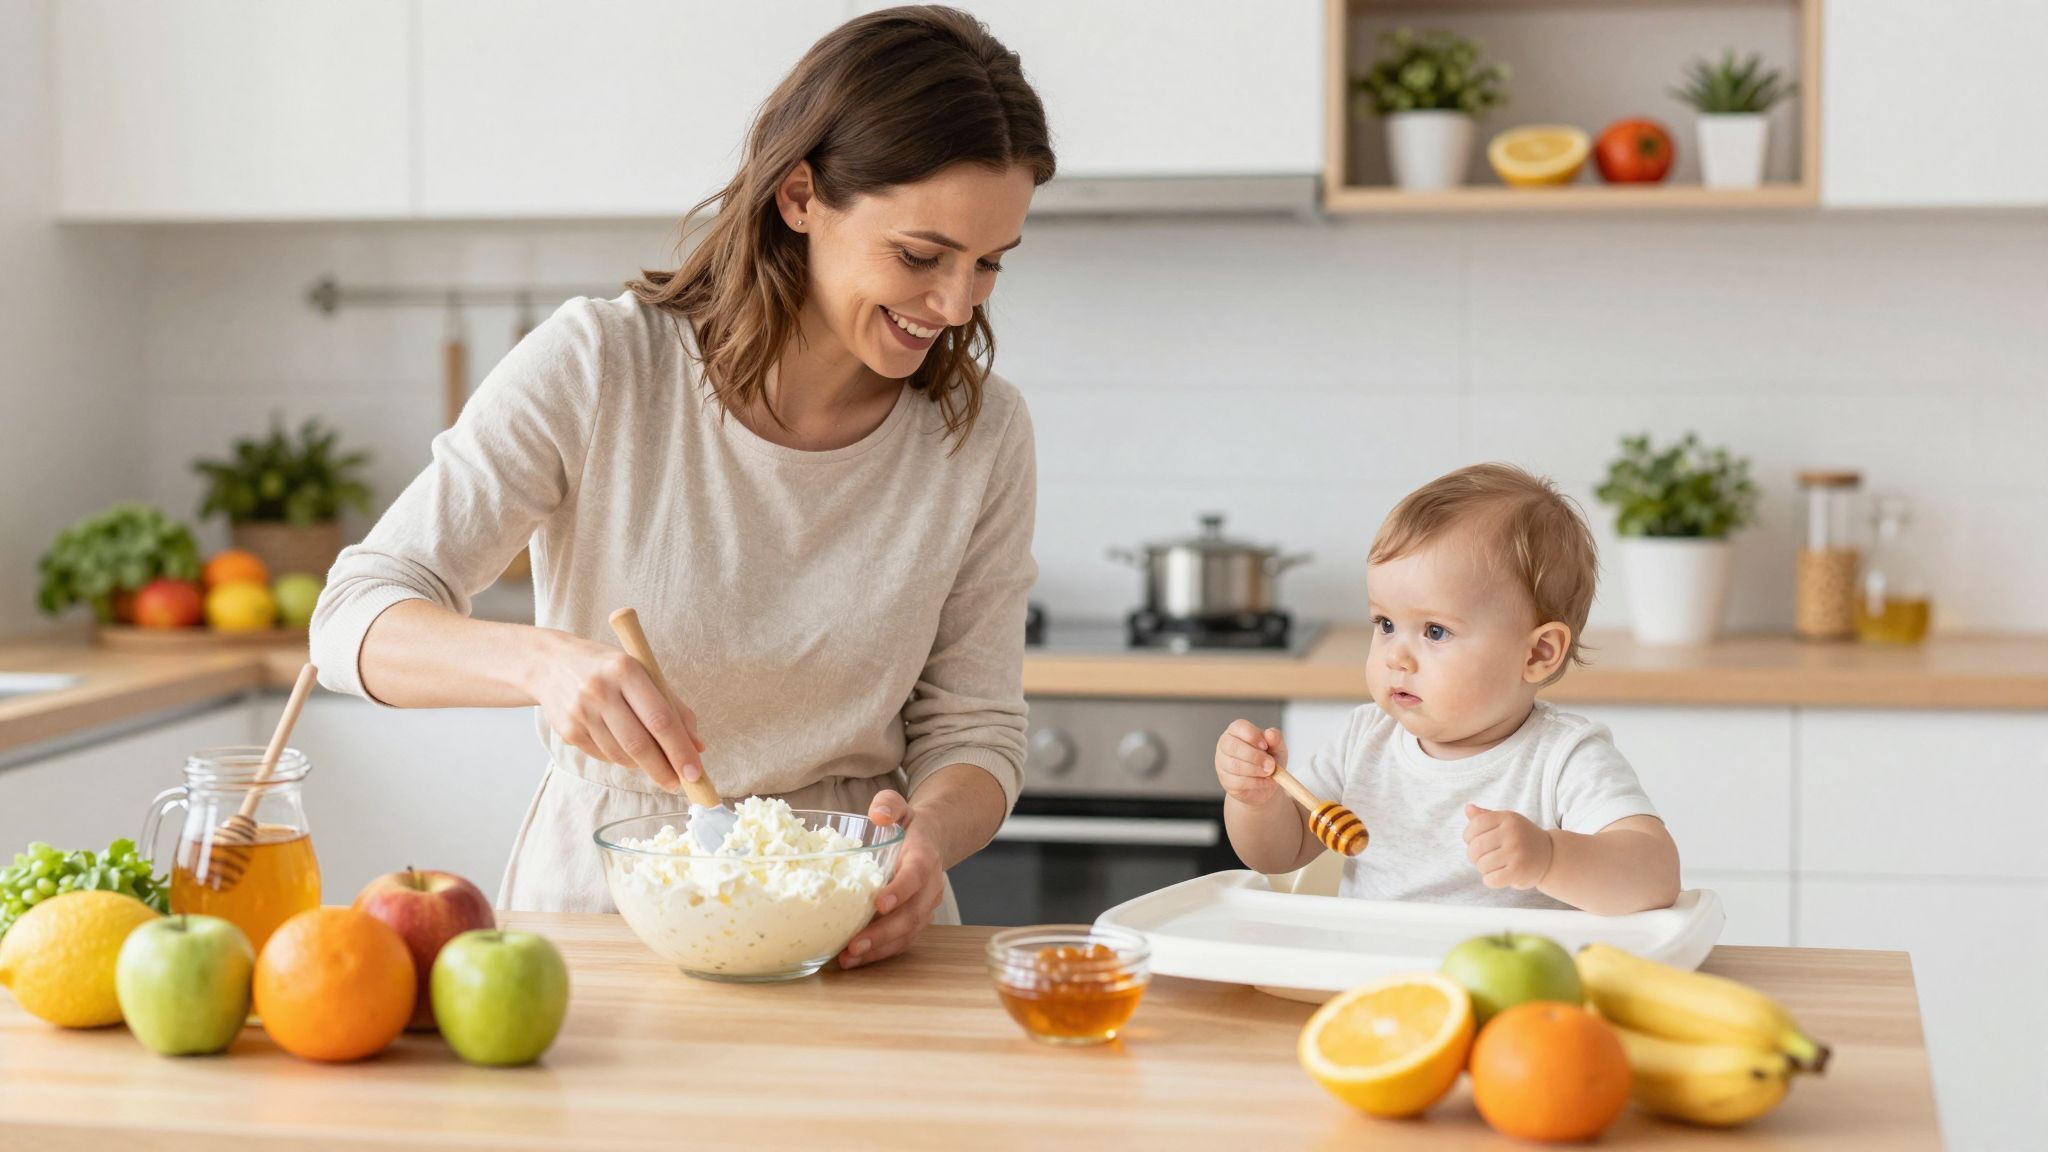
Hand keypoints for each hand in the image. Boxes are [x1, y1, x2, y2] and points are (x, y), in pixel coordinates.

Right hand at [525, 630, 704, 791]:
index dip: (679, 750)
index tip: (694, 772)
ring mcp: (581, 712)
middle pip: (639, 744)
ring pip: (621, 755)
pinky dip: (621, 759)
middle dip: (663, 770)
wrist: (550, 663)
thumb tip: (697, 746)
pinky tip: (625, 748)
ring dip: (642, 765)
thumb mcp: (643, 673)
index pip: (660, 719)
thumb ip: (673, 707)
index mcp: (626, 670)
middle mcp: (600, 690)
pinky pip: (603, 756)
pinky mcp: (567, 730)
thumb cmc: (607, 668)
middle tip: (678, 784)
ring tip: (652, 762)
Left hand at [839, 790, 943, 969]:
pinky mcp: (917, 920)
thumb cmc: (908, 826)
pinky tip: (856, 959)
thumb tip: (878, 814)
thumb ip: (889, 805)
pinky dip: (881, 953)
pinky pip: (903, 941)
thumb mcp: (900, 807)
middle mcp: (930, 885)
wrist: (932, 841)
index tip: (880, 904)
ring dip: (879, 949)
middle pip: (912, 914)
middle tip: (854, 944)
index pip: (916, 874)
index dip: (901, 890)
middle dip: (884, 932)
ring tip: (849, 958)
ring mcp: (926, 906)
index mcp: (924, 856)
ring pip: (908, 933)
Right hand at [1216, 720, 1288, 805]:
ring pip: (1234, 766)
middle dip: (1255, 756)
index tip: (1265, 746)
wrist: (1267, 782)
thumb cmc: (1269, 759)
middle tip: (1271, 764)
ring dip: (1256, 771)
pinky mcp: (1225, 780)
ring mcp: (1222, 763)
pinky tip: (1265, 781)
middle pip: (1233, 747)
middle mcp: (1225, 744)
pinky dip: (1255, 783)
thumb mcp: (1277, 747)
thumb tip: (1270, 734)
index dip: (1253, 736)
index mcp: (1237, 730)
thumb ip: (1276, 739)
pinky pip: (1237, 782)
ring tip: (1270, 773)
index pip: (1239, 727)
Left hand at [1463, 804, 1553, 889]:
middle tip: (1483, 858)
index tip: (1473, 842)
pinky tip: (1499, 876)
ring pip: (1482, 865)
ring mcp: (1516, 852)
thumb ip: (1486, 816)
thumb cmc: (1522, 839)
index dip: (1468, 836)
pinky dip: (1490, 881)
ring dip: (1484, 869)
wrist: (1551, 856)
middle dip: (1474, 856)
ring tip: (1495, 866)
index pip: (1475, 825)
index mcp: (1508, 818)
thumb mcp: (1507, 823)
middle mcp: (1513, 833)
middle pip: (1475, 847)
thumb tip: (1468, 809)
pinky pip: (1490, 880)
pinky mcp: (1518, 871)